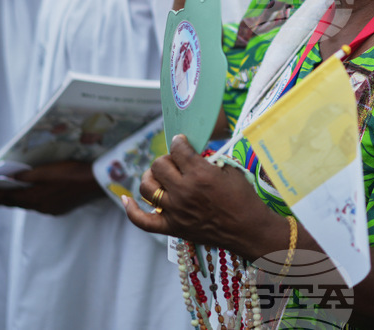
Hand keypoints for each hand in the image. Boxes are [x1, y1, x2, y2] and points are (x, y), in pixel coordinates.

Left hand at [0, 161, 103, 215]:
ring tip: (9, 194)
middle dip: (3, 198)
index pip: (9, 198)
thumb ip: (27, 176)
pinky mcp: (61, 209)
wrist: (96, 183)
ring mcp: (52, 210)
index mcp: (35, 198)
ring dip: (18, 199)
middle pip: (18, 203)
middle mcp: (41, 208)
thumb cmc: (70, 173)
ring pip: (30, 205)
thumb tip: (11, 179)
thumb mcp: (46, 171)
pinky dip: (32, 200)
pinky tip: (33, 195)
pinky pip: (41, 205)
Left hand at [123, 134, 278, 259]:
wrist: (248, 230)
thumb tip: (192, 153)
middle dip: (168, 158)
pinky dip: (131, 210)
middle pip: (159, 165)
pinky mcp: (172, 227)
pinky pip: (143, 220)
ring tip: (162, 177)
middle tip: (177, 162)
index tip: (182, 142)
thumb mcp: (230, 170)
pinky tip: (125, 199)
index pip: (178, 148)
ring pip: (148, 187)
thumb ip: (208, 160)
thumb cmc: (244, 198)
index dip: (180, 142)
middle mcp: (184, 192)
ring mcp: (175, 211)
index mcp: (200, 174)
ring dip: (152, 177)